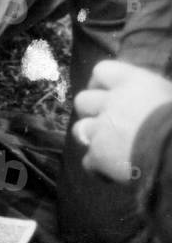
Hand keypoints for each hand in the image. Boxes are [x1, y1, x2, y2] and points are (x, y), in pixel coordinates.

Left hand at [74, 60, 171, 182]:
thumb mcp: (171, 95)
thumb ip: (153, 96)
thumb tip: (147, 103)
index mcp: (134, 82)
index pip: (102, 71)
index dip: (100, 83)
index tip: (105, 93)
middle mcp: (112, 102)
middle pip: (82, 100)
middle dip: (91, 112)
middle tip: (107, 124)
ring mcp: (102, 128)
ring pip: (79, 130)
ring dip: (91, 139)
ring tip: (111, 149)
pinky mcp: (98, 154)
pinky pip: (89, 161)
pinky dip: (100, 167)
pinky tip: (115, 172)